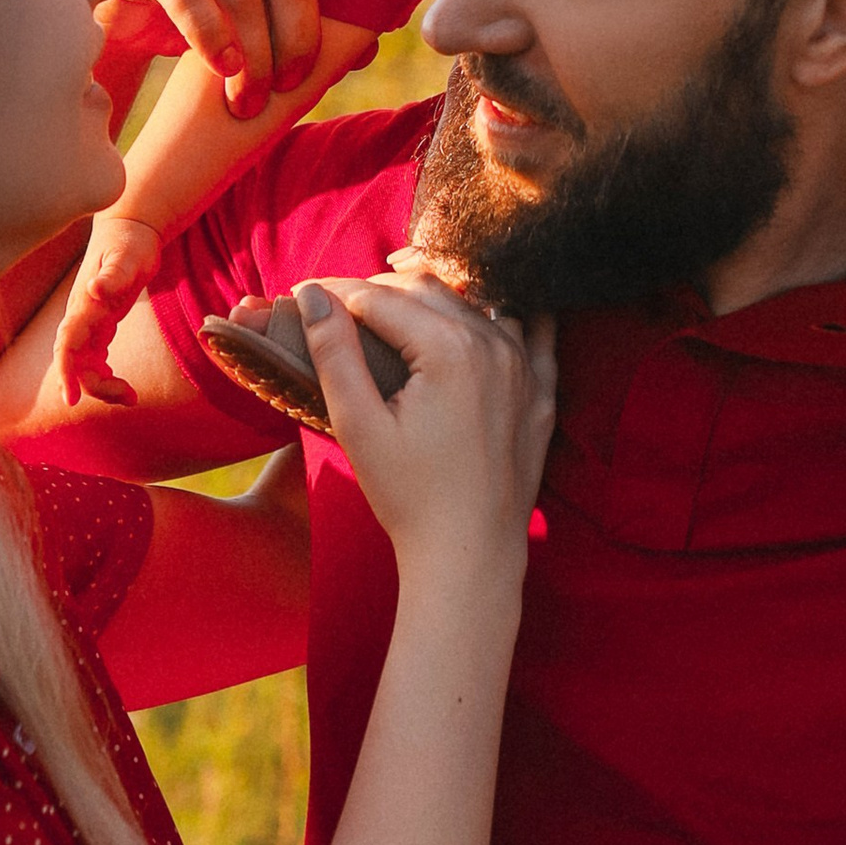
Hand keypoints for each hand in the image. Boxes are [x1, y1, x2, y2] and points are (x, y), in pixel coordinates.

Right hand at [50, 211, 164, 402]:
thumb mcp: (127, 257)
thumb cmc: (129, 242)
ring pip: (84, 366)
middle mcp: (81, 318)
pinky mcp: (99, 326)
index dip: (66, 371)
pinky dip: (105, 378)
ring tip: (132, 397)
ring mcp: (88, 323)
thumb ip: (113, 275)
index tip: (70, 399)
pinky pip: (93, 361)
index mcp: (84, 304)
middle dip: (94, 386)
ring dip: (102, 386)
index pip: (66, 345)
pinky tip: (123, 386)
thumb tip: (95, 290)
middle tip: (130, 397)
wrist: (129, 229)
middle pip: (76, 363)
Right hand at [117, 0, 388, 113]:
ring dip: (256, 55)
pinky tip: (224, 70)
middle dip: (300, 36)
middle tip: (295, 84)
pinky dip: (212, 37)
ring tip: (253, 100)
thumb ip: (320, 20)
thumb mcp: (270, 12)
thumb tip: (370, 45)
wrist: (127, 18)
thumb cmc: (218, 13)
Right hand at [293, 273, 553, 588]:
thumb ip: (334, 353)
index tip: (304, 295)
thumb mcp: (359, 425)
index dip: (336, 294)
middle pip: (428, 290)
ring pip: (475, 302)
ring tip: (393, 314)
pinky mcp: (541, 391)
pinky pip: (529, 332)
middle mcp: (494, 345)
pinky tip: (479, 314)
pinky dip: (499, 316)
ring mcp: (525, 367)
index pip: (381, 298)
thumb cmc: (409, 496)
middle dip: (379, 291)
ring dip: (434, 300)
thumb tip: (311, 297)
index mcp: (449, 348)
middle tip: (339, 307)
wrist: (469, 555)